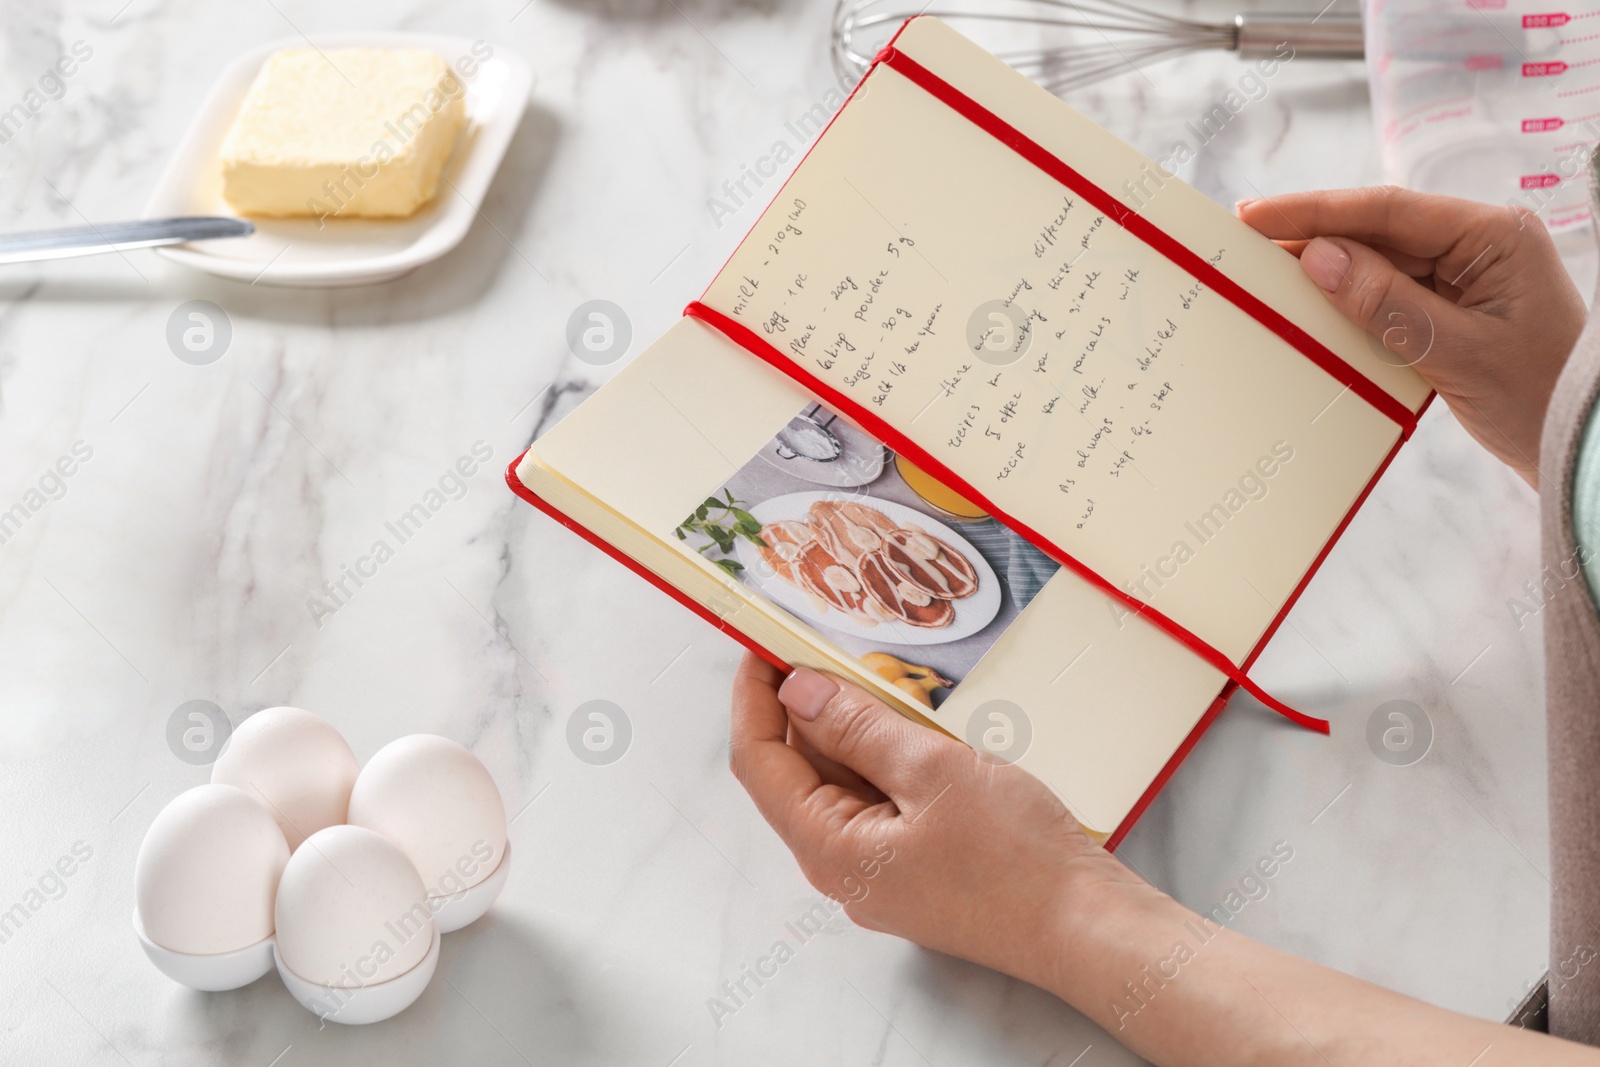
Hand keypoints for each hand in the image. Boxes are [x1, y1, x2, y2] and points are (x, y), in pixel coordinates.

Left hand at [727, 655, 1145, 991]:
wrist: (1086, 927)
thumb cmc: (1016, 857)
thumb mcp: (931, 770)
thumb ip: (856, 728)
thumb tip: (796, 691)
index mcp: (827, 849)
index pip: (759, 762)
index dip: (753, 697)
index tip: (763, 644)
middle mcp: (840, 867)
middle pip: (797, 771)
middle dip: (807, 707)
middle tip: (831, 647)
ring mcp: (877, 872)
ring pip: (841, 784)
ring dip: (851, 730)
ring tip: (881, 682)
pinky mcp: (913, 868)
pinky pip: (878, 801)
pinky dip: (884, 758)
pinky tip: (913, 728)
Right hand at [1238, 187, 1585, 486]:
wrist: (1581, 446)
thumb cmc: (1539, 397)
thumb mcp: (1458, 353)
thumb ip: (1386, 302)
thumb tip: (1317, 258)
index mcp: (1494, 236)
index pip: (1389, 210)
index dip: (1316, 210)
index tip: (1256, 215)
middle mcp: (1480, 244)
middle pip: (1378, 230)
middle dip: (1312, 235)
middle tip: (1243, 239)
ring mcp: (1466, 276)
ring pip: (1378, 262)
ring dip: (1325, 270)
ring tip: (1264, 272)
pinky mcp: (1452, 309)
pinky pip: (1388, 295)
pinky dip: (1348, 303)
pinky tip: (1309, 307)